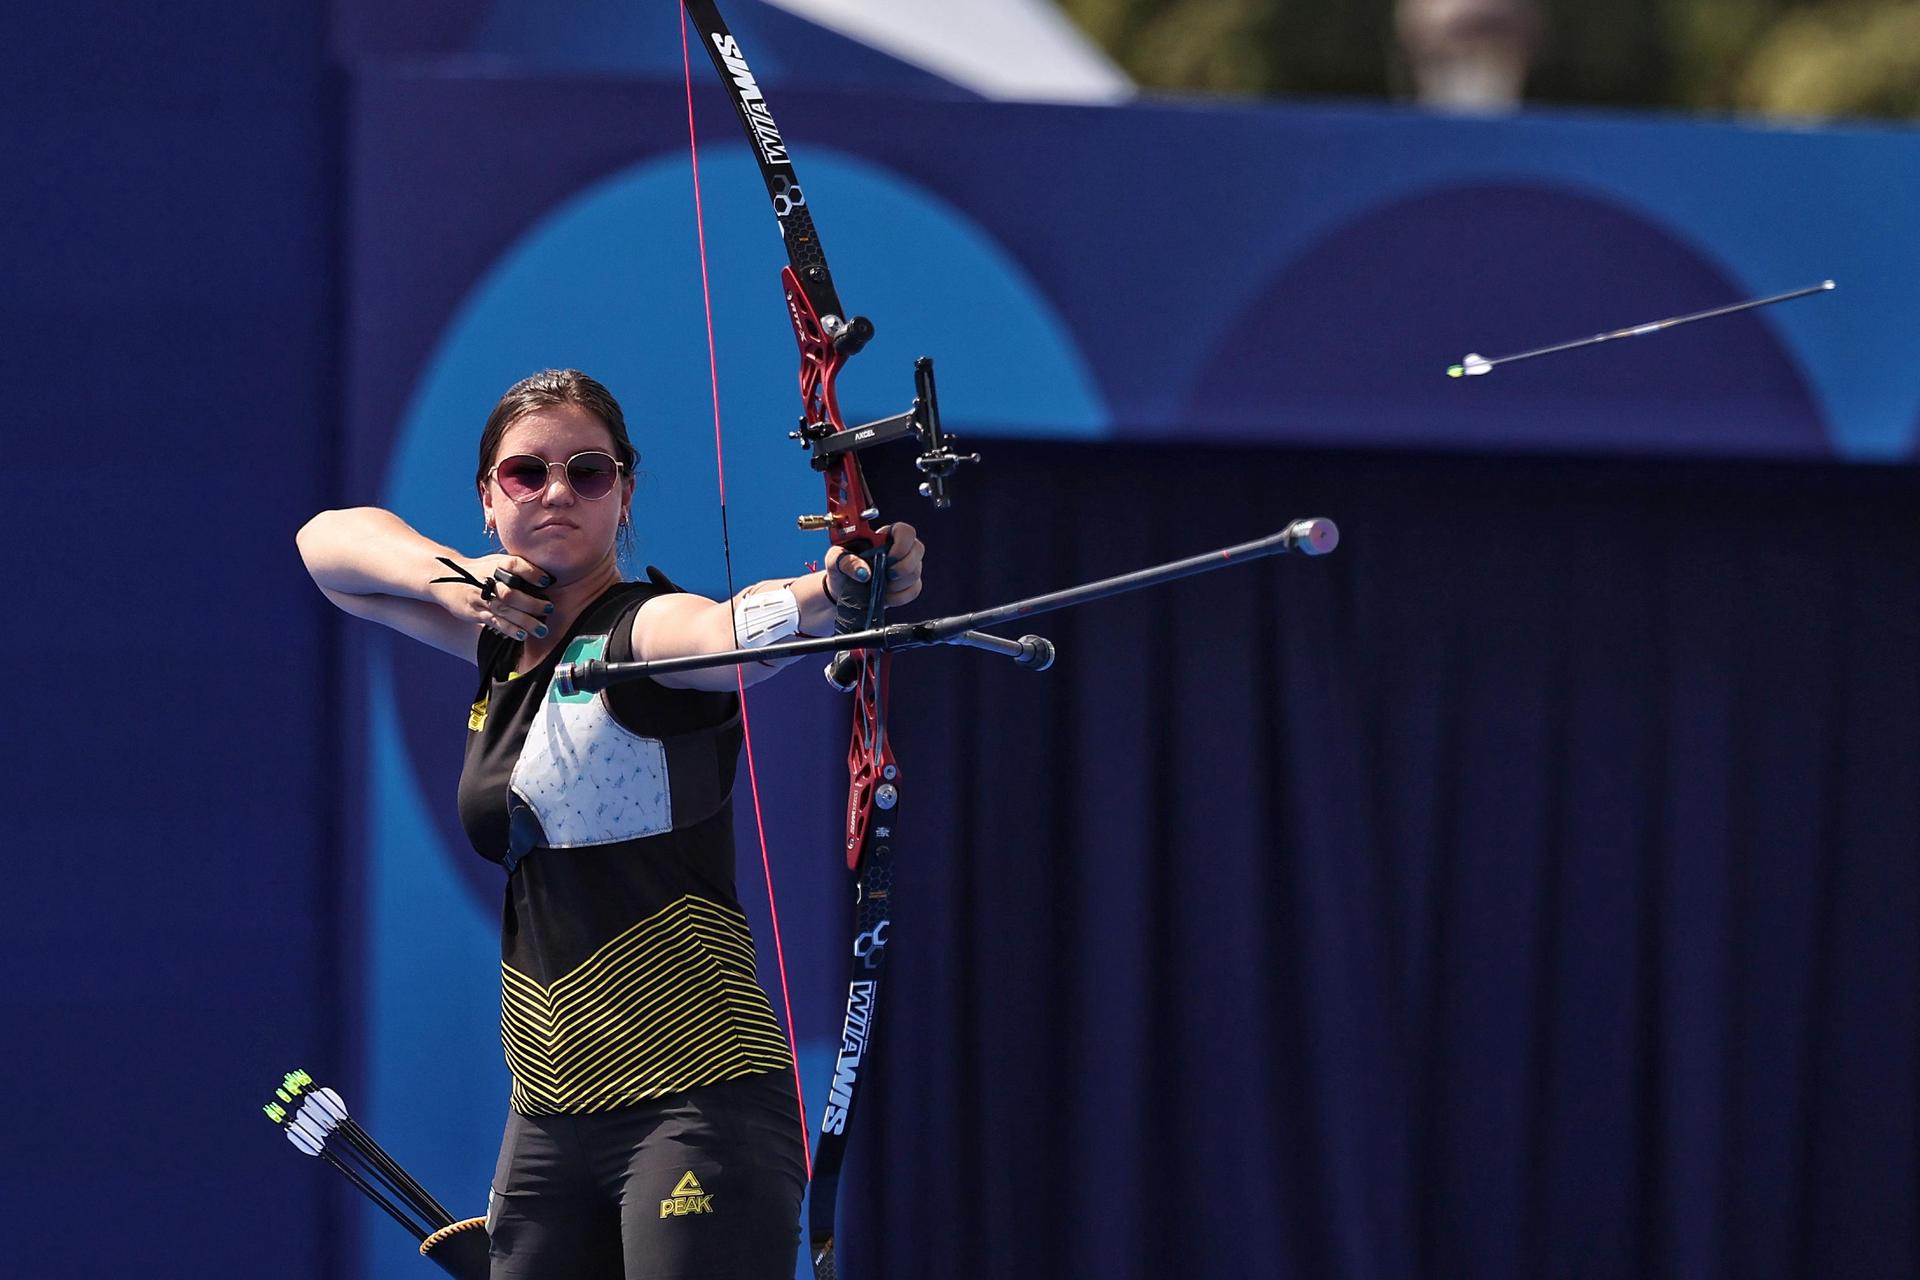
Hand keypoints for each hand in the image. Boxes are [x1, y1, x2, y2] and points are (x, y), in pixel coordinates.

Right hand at [427, 553, 555, 641]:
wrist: (446, 578)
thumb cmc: (481, 570)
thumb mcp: (497, 561)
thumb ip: (519, 566)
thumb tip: (549, 576)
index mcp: (497, 564)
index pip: (514, 565)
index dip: (531, 572)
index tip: (547, 581)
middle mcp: (488, 580)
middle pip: (510, 592)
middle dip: (531, 603)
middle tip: (549, 609)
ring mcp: (481, 598)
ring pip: (504, 611)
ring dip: (525, 621)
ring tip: (542, 630)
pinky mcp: (476, 613)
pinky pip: (494, 622)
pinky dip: (509, 629)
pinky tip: (522, 635)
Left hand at [825, 523, 924, 609]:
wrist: (840, 591)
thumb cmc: (840, 569)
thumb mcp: (834, 559)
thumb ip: (846, 561)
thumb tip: (864, 572)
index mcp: (883, 537)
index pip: (906, 531)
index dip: (903, 542)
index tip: (888, 557)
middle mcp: (898, 550)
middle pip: (918, 549)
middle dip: (904, 566)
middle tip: (887, 575)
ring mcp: (905, 568)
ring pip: (916, 572)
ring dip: (898, 583)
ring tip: (881, 587)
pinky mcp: (906, 586)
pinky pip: (914, 590)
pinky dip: (900, 596)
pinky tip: (886, 596)